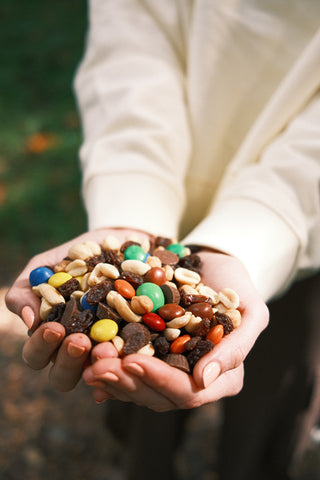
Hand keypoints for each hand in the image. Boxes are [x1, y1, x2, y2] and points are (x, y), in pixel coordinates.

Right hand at [5, 227, 152, 390]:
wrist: (118, 242)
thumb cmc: (74, 256)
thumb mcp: (43, 266)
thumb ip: (27, 291)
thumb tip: (32, 321)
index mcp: (52, 335)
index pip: (38, 355)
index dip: (42, 346)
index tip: (54, 327)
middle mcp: (78, 348)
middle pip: (64, 376)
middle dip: (69, 361)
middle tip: (79, 341)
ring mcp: (108, 348)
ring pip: (99, 373)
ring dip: (99, 365)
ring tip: (106, 348)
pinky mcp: (138, 343)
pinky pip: (134, 360)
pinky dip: (132, 362)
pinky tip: (132, 358)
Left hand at [83, 251, 268, 409]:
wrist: (214, 264)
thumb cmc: (237, 285)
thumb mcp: (251, 310)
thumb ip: (237, 346)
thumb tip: (204, 380)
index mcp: (223, 375)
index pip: (189, 392)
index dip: (159, 380)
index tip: (132, 362)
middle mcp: (195, 380)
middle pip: (157, 395)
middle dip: (126, 382)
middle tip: (96, 367)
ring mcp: (171, 369)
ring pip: (138, 386)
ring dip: (111, 377)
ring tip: (87, 363)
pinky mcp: (152, 355)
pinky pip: (128, 369)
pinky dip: (109, 367)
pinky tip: (87, 364)